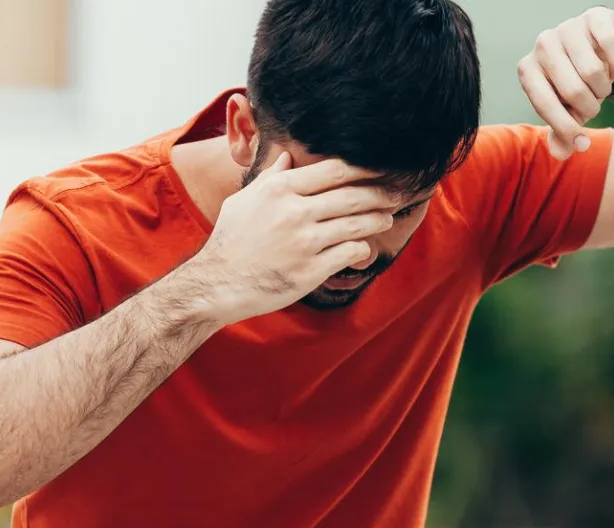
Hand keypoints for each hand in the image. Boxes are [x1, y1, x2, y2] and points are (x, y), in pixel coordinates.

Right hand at [185, 154, 397, 323]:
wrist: (217, 284)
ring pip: (356, 224)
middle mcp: (294, 212)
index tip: (378, 170)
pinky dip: (363, 249)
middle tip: (396, 193)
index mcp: (279, 190)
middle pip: (351, 195)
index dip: (363, 169)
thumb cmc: (229, 241)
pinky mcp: (311, 271)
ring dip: (377, 219)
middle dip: (380, 193)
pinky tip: (366, 248)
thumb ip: (270, 178)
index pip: (333, 170)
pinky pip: (349, 253)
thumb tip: (287, 157)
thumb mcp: (244, 201)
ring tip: (387, 217)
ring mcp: (304, 242)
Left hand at [518, 6, 613, 159]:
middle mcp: (542, 44)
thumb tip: (562, 153)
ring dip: (605, 89)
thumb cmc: (577, 88)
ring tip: (601, 86)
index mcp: (527, 70)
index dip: (566, 128)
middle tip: (593, 104)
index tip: (581, 142)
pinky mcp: (595, 16)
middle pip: (574, 91)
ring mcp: (568, 27)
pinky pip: (612, 48)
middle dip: (591, 107)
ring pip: (595, 72)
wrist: (601, 54)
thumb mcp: (567, 113)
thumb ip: (562, 136)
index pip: (545, 104)